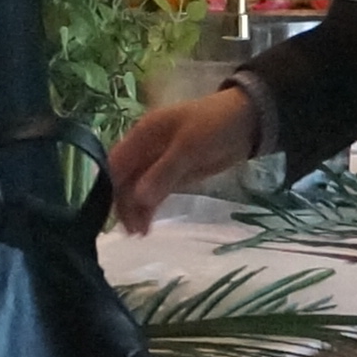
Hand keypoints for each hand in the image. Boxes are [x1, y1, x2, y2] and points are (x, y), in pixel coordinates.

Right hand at [103, 86, 261, 232]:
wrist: (246, 121)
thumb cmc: (214, 124)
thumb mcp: (189, 147)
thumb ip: (163, 172)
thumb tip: (137, 198)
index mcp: (142, 134)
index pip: (116, 163)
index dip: (110, 187)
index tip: (110, 213)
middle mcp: (145, 148)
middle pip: (124, 178)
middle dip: (124, 203)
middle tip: (131, 231)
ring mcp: (159, 162)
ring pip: (138, 188)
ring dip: (136, 209)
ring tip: (139, 234)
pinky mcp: (174, 174)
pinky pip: (154, 192)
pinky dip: (150, 208)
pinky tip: (148, 226)